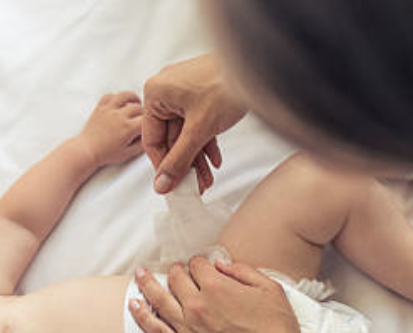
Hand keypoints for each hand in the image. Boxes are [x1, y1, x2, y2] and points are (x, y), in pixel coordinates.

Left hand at [78, 92, 144, 166]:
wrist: (87, 150)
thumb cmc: (105, 154)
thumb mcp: (127, 154)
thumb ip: (141, 145)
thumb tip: (149, 138)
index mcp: (127, 128)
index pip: (146, 120)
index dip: (151, 123)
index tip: (151, 126)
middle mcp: (119, 116)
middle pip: (138, 107)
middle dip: (144, 112)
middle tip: (145, 117)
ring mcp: (109, 110)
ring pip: (125, 95)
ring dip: (133, 98)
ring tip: (136, 103)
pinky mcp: (100, 108)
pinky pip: (109, 95)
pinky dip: (116, 96)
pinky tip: (119, 102)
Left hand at [128, 257, 300, 332]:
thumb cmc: (279, 331)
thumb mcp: (270, 289)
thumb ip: (243, 271)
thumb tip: (220, 264)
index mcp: (217, 286)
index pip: (197, 265)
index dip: (198, 262)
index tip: (200, 266)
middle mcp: (197, 305)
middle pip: (176, 279)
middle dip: (175, 271)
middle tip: (174, 271)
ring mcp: (188, 330)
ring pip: (159, 300)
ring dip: (147, 285)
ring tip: (139, 275)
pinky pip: (155, 331)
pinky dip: (142, 317)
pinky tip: (134, 306)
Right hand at [142, 54, 247, 193]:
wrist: (259, 66)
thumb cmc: (226, 85)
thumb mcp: (199, 130)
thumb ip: (179, 160)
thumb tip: (162, 184)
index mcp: (155, 93)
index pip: (152, 139)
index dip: (163, 165)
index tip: (171, 185)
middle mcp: (166, 91)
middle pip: (170, 138)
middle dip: (185, 164)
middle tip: (193, 186)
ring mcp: (184, 92)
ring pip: (185, 134)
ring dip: (196, 157)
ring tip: (207, 179)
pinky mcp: (201, 95)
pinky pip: (197, 124)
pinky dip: (205, 143)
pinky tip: (215, 161)